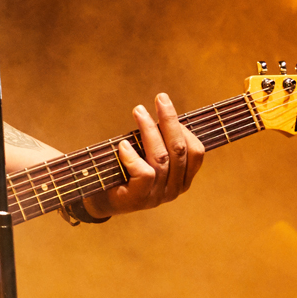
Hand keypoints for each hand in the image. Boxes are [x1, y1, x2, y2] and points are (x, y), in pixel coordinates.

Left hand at [88, 93, 204, 217]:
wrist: (100, 199)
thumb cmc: (125, 170)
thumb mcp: (147, 155)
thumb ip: (161, 142)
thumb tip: (166, 108)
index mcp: (183, 179)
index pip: (196, 152)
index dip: (184, 127)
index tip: (166, 106)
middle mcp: (174, 190)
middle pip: (179, 150)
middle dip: (169, 120)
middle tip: (160, 98)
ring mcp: (158, 196)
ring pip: (161, 158)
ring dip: (149, 130)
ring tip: (139, 111)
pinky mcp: (140, 199)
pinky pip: (144, 173)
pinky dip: (133, 156)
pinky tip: (122, 145)